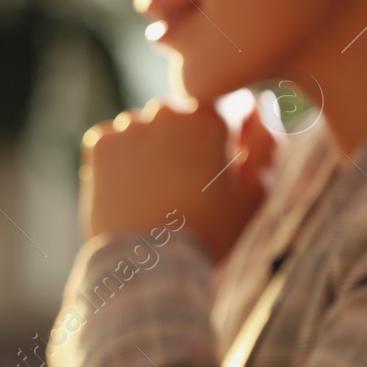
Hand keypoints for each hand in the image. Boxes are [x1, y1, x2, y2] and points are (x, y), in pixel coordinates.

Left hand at [80, 95, 278, 263]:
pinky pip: (114, 137)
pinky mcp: (100, 145)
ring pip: (146, 124)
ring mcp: (129, 126)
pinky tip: (130, 186)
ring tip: (156, 188)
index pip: (227, 106)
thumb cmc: (207, 231)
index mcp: (209, 117)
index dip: (228, 137)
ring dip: (152, 144)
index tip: (217, 169)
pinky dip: (120, 155)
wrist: (147, 263)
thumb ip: (266, 142)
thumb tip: (260, 103)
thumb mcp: (254, 192)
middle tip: (185, 184)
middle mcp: (167, 111)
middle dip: (187, 138)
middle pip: (183, 113)